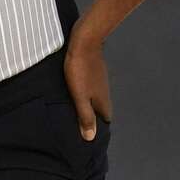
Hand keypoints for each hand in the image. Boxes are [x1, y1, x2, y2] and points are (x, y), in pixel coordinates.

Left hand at [64, 22, 111, 140]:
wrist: (85, 42)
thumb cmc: (80, 70)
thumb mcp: (80, 96)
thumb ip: (85, 116)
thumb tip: (90, 137)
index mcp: (102, 101)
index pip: (104, 120)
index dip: (97, 128)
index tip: (87, 134)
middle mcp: (104, 92)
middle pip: (101, 109)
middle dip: (93, 117)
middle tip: (79, 123)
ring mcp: (100, 80)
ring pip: (96, 97)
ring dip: (88, 104)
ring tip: (75, 109)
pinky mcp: (95, 70)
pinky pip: (91, 86)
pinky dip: (85, 92)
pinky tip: (75, 90)